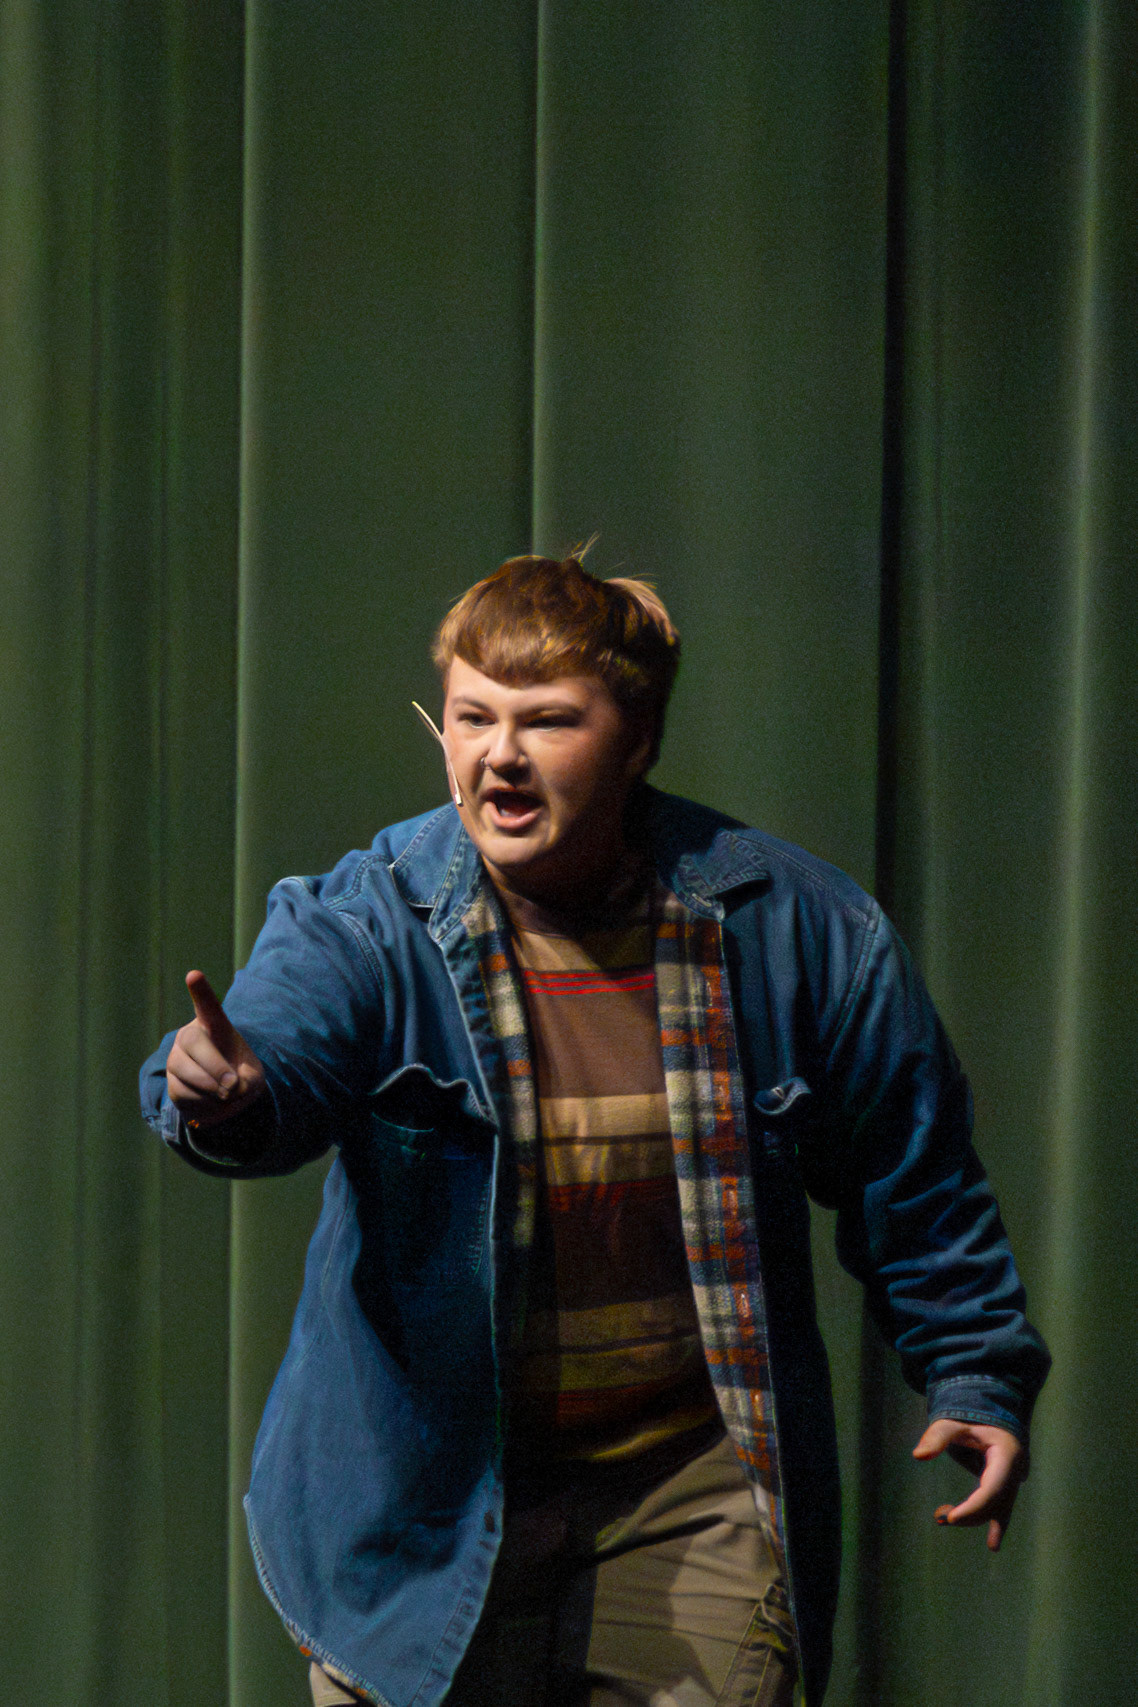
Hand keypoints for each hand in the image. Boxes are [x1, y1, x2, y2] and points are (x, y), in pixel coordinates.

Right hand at [166, 970, 265, 1127]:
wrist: (226, 1099)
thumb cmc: (241, 1074)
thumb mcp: (254, 1076)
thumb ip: (247, 1079)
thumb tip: (228, 1089)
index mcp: (214, 1026)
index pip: (207, 1006)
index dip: (201, 991)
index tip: (194, 975)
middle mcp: (190, 1036)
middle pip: (194, 1042)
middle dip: (215, 1067)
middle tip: (233, 1086)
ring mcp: (176, 1058)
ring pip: (188, 1072)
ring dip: (212, 1089)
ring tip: (226, 1093)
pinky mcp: (170, 1081)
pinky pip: (184, 1093)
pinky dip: (205, 1103)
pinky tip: (211, 1099)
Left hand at [912, 1418, 1027, 1551]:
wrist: (990, 1411)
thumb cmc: (970, 1415)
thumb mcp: (952, 1422)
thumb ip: (937, 1436)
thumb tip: (918, 1455)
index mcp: (1007, 1453)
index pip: (993, 1488)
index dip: (974, 1507)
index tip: (951, 1519)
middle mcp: (1016, 1470)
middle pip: (995, 1502)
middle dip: (970, 1514)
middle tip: (939, 1517)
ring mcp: (1014, 1478)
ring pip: (999, 1508)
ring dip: (974, 1517)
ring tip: (943, 1519)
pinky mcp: (1007, 1484)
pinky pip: (1000, 1506)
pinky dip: (988, 1519)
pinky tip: (993, 1544)